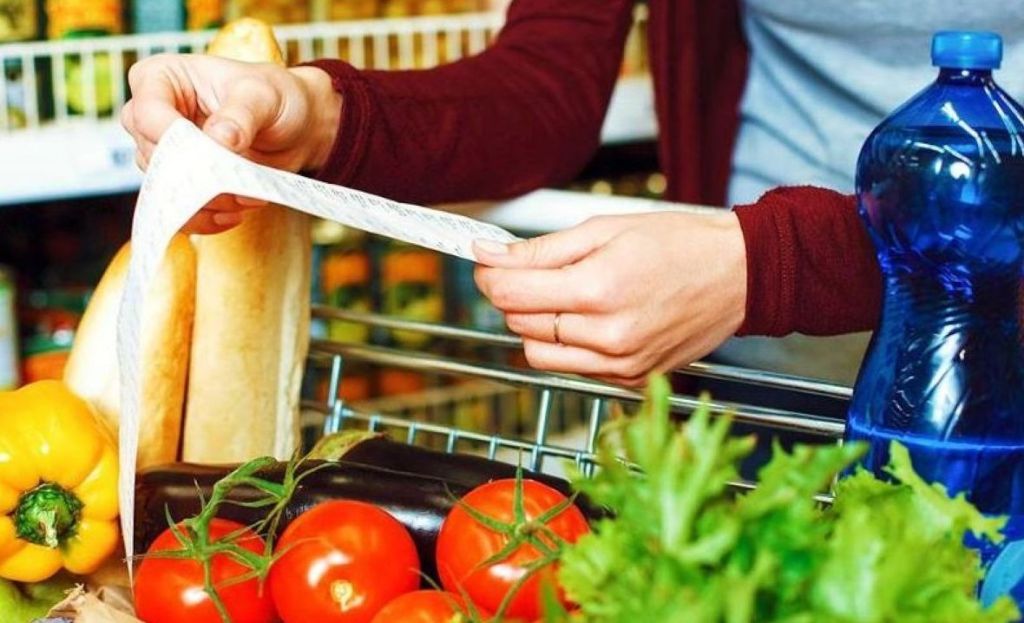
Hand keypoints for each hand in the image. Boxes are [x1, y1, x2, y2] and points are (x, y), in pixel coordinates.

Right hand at [121, 54, 340, 233]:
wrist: (296, 128)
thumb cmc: (276, 97)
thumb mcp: (264, 96)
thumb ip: (240, 115)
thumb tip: (219, 139)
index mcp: (161, 77)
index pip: (146, 113)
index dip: (174, 140)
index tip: (216, 152)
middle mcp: (153, 115)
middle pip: (152, 157)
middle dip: (196, 177)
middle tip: (238, 181)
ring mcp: (164, 152)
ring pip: (165, 189)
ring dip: (207, 201)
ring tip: (247, 195)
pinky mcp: (181, 181)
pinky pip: (177, 211)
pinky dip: (205, 219)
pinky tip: (234, 214)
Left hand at [473, 212, 746, 386]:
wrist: (739, 276)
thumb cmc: (680, 245)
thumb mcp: (605, 230)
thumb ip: (540, 249)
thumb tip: (489, 255)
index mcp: (598, 290)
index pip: (509, 293)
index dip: (488, 273)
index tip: (487, 259)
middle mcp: (607, 335)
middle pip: (518, 322)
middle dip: (514, 294)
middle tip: (534, 270)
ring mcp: (619, 363)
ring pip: (537, 352)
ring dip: (536, 324)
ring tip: (566, 296)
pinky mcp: (629, 379)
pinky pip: (571, 368)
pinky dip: (566, 344)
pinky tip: (592, 319)